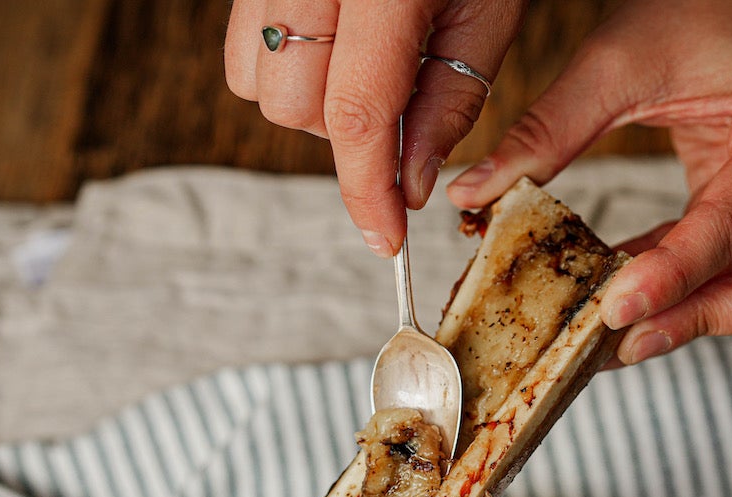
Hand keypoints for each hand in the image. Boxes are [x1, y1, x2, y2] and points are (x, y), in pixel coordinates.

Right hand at [225, 0, 525, 254]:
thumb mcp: (489, 10)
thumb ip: (449, 102)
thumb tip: (408, 186)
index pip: (355, 114)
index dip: (368, 191)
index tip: (387, 239)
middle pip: (293, 106)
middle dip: (346, 132)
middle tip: (401, 104)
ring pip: (257, 83)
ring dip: (310, 100)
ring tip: (368, 63)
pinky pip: (242, 44)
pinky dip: (285, 62)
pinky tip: (334, 40)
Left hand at [447, 0, 731, 364]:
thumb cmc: (704, 12)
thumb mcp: (619, 60)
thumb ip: (549, 130)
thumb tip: (472, 194)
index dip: (674, 279)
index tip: (615, 312)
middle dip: (702, 320)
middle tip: (620, 336)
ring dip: (696, 317)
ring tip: (613, 324)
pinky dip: (688, 294)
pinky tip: (624, 292)